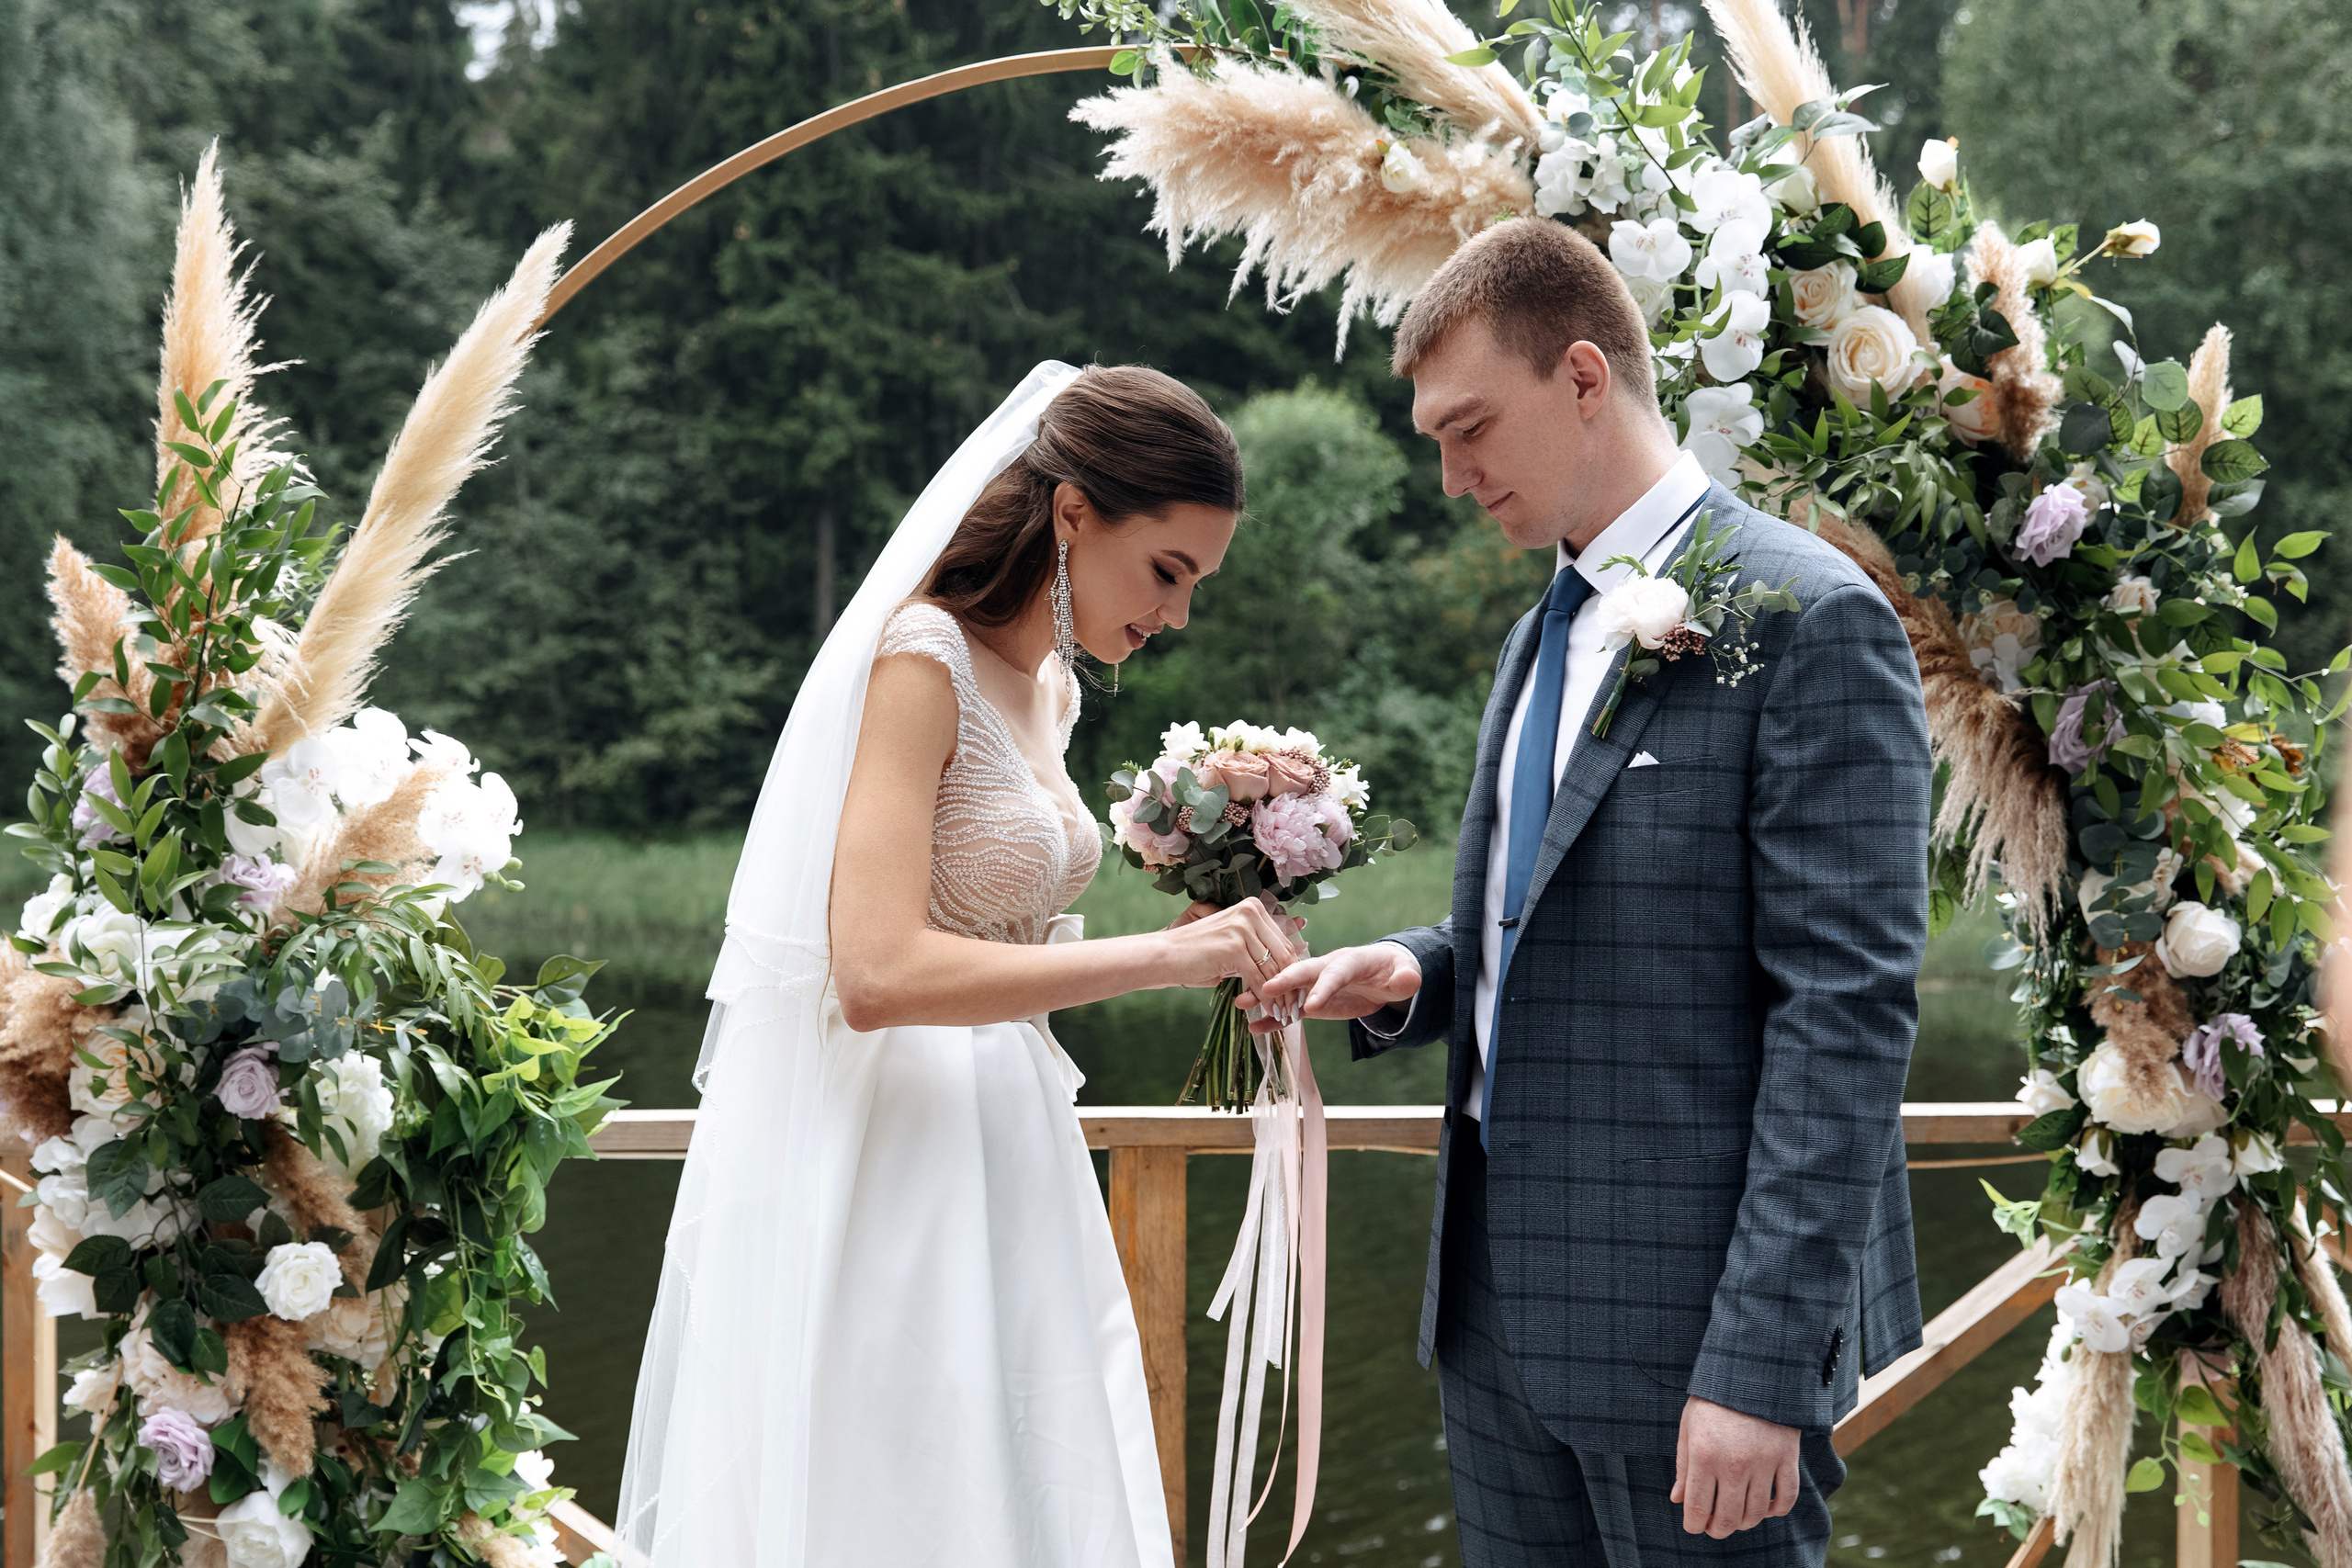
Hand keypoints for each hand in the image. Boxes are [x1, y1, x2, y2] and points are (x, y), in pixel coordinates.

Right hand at [1158, 897, 1303, 1001]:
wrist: (1165, 956)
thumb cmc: (1198, 954)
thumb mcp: (1234, 944)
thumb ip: (1258, 949)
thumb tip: (1288, 967)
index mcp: (1253, 907)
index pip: (1283, 942)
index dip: (1292, 969)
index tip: (1295, 991)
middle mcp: (1251, 911)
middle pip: (1282, 954)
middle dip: (1290, 984)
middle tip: (1294, 1006)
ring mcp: (1243, 927)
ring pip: (1272, 968)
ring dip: (1280, 994)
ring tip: (1284, 1012)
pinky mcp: (1234, 947)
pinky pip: (1258, 978)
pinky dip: (1265, 997)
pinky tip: (1267, 1011)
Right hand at [1241, 943, 1420, 1030]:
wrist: (1384, 974)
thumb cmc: (1393, 971)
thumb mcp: (1404, 974)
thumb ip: (1406, 977)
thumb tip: (1410, 979)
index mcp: (1348, 962)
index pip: (1334, 973)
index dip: (1323, 988)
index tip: (1311, 1006)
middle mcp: (1326, 969)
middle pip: (1302, 973)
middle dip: (1283, 981)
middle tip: (1264, 989)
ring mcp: (1315, 985)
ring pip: (1287, 989)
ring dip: (1265, 995)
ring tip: (1241, 1003)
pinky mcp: (1311, 1001)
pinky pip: (1289, 1009)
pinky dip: (1272, 1018)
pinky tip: (1254, 1027)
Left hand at [1671, 1397, 1800, 1537]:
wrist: (1752, 1370)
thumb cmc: (1713, 1399)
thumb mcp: (1689, 1426)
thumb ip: (1683, 1465)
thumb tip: (1677, 1500)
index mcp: (1704, 1455)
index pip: (1698, 1508)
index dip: (1694, 1525)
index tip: (1694, 1526)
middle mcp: (1734, 1464)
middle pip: (1728, 1518)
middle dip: (1718, 1529)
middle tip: (1715, 1527)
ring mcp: (1764, 1462)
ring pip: (1756, 1514)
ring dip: (1745, 1522)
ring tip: (1737, 1517)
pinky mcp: (1787, 1457)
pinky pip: (1787, 1498)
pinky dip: (1776, 1510)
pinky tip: (1765, 1508)